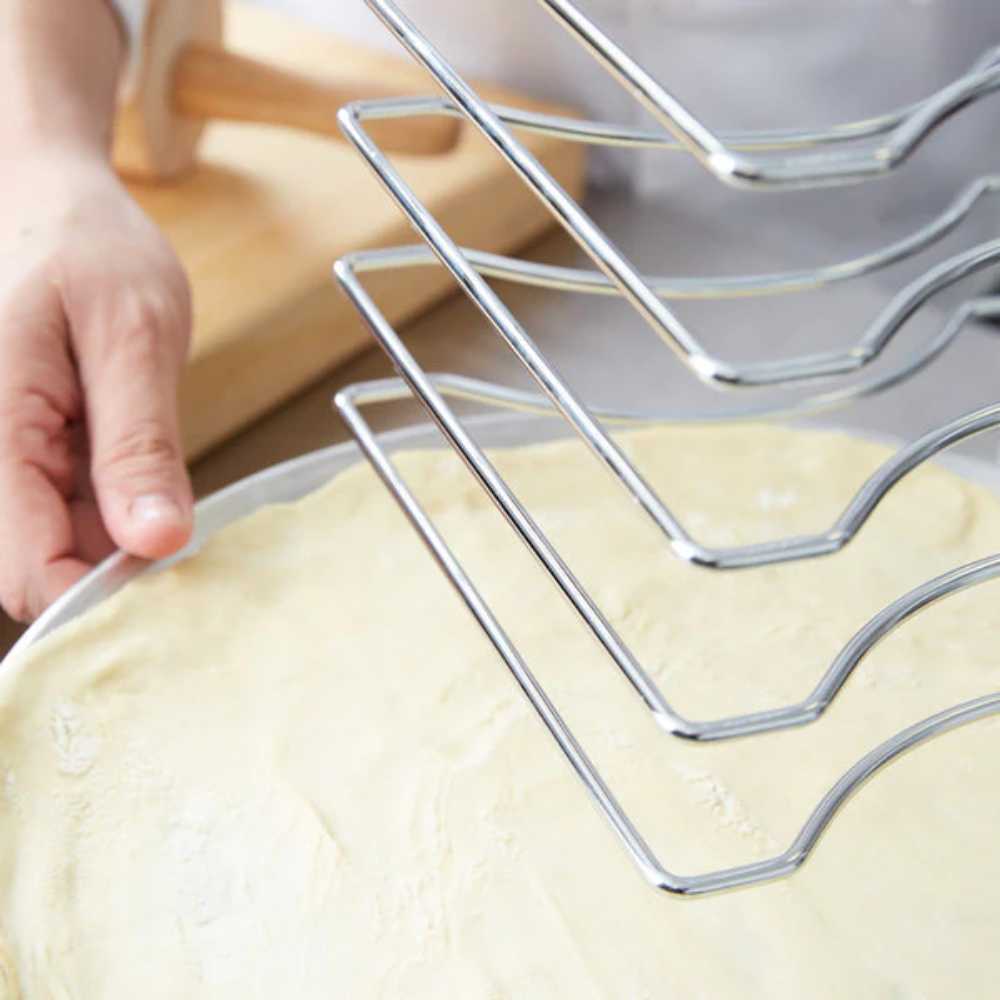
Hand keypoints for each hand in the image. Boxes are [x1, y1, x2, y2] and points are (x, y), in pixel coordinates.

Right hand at [0, 151, 193, 621]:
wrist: (44, 199)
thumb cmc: (84, 247)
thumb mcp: (132, 336)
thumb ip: (139, 445)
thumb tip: (157, 543)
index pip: (27, 572)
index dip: (101, 590)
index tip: (168, 567)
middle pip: (32, 567)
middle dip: (108, 559)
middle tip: (168, 503)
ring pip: (46, 541)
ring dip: (107, 529)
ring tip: (142, 460)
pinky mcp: (11, 451)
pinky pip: (53, 508)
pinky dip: (101, 502)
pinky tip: (127, 460)